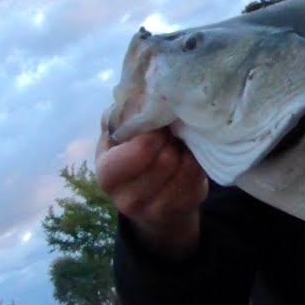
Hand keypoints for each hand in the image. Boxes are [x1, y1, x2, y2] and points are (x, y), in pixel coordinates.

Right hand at [95, 113, 206, 257]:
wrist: (153, 200)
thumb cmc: (135, 157)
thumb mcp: (122, 136)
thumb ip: (126, 114)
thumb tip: (143, 92)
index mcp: (107, 170)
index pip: (140, 149)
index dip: (155, 131)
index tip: (159, 123)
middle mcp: (125, 196)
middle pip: (166, 160)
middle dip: (173, 141)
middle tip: (172, 134)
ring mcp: (152, 209)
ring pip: (183, 168)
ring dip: (185, 151)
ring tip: (180, 145)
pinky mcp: (177, 211)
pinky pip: (196, 179)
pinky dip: (196, 164)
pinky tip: (189, 159)